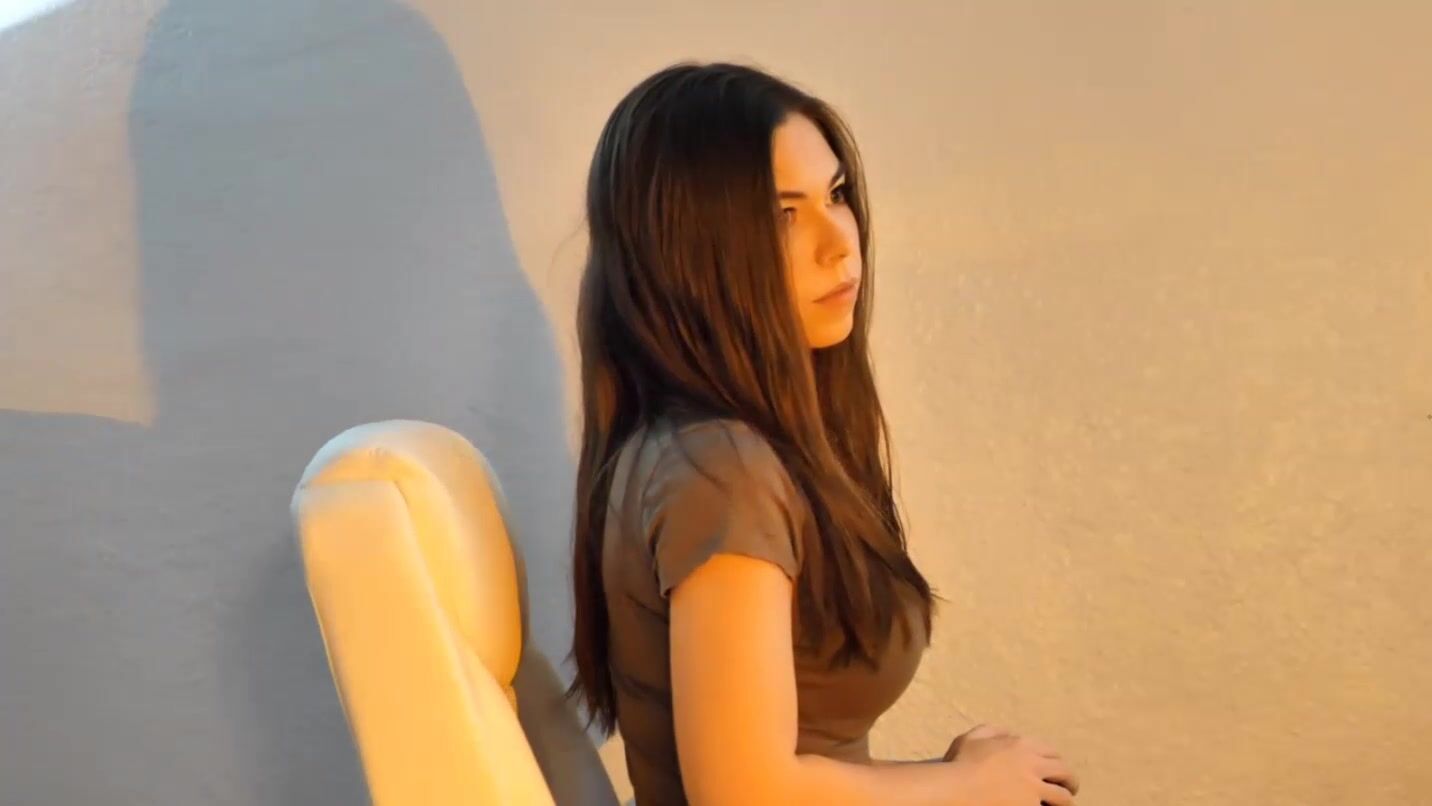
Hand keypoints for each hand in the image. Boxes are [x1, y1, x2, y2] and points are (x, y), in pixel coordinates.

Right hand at [943, 724, 1079, 805]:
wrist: (955, 788)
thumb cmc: (960, 763)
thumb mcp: (972, 737)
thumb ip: (993, 731)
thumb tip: (1010, 733)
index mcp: (1021, 745)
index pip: (1051, 752)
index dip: (1056, 761)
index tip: (1055, 770)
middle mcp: (1032, 764)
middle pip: (1064, 772)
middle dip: (1069, 780)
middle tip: (1068, 788)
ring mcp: (1033, 788)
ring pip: (1063, 796)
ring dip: (1066, 800)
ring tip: (1064, 805)